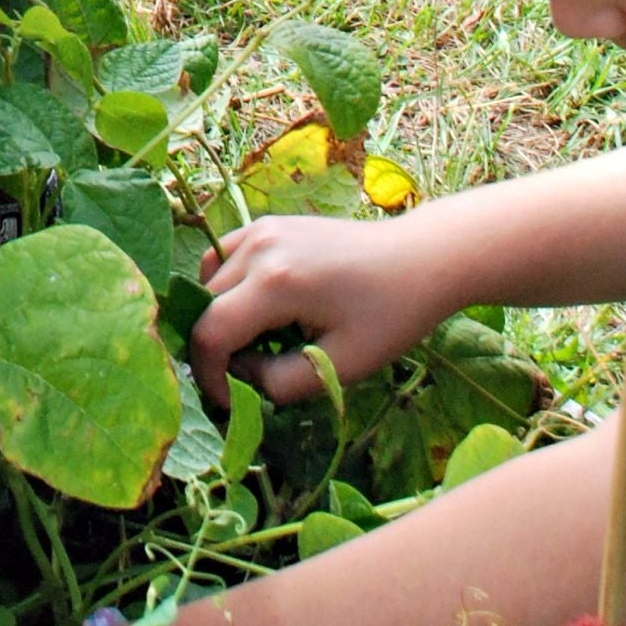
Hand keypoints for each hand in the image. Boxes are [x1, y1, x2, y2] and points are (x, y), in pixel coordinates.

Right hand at [191, 215, 453, 406]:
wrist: (419, 260)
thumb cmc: (388, 317)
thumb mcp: (340, 366)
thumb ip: (280, 382)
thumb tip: (241, 377)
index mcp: (275, 283)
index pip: (211, 332)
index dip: (208, 375)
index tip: (227, 402)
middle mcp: (258, 247)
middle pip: (206, 305)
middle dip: (216, 348)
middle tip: (249, 378)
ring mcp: (260, 228)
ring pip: (209, 278)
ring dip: (220, 314)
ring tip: (257, 341)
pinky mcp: (268, 223)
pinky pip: (225, 256)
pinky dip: (228, 286)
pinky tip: (260, 307)